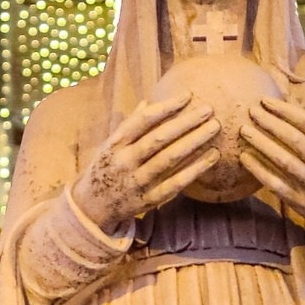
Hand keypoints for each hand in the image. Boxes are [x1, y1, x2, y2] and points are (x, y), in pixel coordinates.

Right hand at [72, 93, 218, 234]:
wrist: (90, 208)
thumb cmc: (104, 170)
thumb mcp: (110, 146)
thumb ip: (129, 126)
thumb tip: (148, 102)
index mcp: (116, 144)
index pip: (143, 120)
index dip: (166, 107)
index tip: (188, 96)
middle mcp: (125, 161)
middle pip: (159, 138)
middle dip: (185, 122)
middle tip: (208, 110)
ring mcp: (137, 181)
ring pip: (169, 159)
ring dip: (194, 142)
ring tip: (214, 128)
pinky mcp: (149, 200)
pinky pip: (175, 183)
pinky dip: (195, 169)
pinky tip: (212, 156)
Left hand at [240, 97, 304, 242]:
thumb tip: (294, 102)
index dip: (285, 110)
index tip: (265, 101)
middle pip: (295, 140)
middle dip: (271, 123)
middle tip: (250, 111)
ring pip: (285, 161)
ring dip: (263, 144)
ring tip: (244, 130)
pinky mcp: (301, 202)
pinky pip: (277, 185)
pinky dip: (260, 171)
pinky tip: (245, 158)